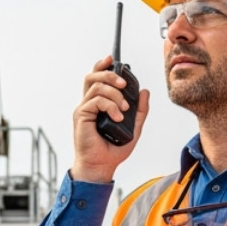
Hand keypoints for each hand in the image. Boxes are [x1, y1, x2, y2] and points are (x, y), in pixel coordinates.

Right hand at [71, 56, 150, 182]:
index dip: (102, 66)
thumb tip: (145, 91)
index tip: (112, 59)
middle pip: (93, 76)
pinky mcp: (81, 115)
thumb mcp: (134, 128)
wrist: (101, 166)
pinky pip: (96, 100)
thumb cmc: (113, 150)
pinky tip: (117, 116)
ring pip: (95, 86)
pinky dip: (110, 105)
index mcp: (98, 104)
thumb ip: (139, 110)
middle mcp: (89, 104)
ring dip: (114, 94)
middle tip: (123, 83)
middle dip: (109, 74)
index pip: (97, 79)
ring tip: (123, 108)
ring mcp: (84, 109)